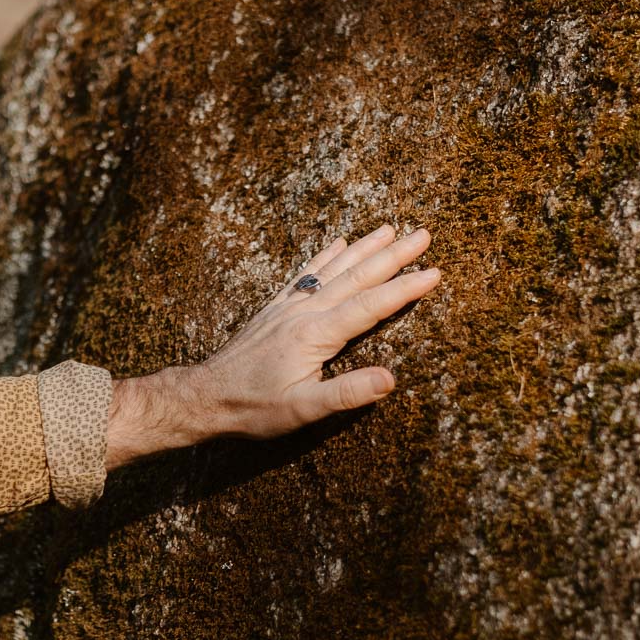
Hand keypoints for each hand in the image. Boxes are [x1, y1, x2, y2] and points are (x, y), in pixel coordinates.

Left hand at [105, 226, 439, 468]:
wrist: (204, 396)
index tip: (434, 271)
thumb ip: (345, 394)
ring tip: (390, 228)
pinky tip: (338, 242)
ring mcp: (288, 306)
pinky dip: (325, 256)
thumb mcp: (302, 410)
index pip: (370, 306)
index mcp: (316, 335)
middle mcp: (304, 312)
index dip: (404, 289)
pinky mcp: (275, 308)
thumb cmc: (253, 408)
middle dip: (393, 256)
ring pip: (333, 268)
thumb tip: (390, 379)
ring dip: (364, 247)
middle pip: (356, 277)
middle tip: (424, 234)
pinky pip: (305, 273)